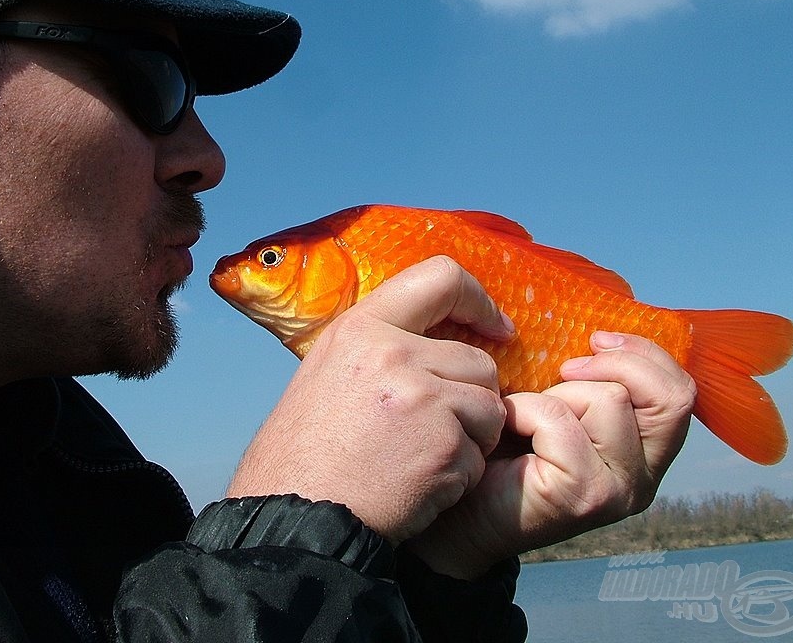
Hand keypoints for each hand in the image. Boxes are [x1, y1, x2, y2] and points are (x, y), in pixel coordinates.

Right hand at [226, 256, 513, 541]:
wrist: (297, 515)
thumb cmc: (309, 451)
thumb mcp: (329, 371)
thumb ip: (380, 347)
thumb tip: (436, 337)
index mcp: (362, 328)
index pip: (440, 277)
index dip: (478, 299)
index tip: (495, 328)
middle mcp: (393, 354)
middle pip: (480, 361)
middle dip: (472, 398)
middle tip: (437, 429)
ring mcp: (422, 398)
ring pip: (490, 408)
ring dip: (471, 439)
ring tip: (423, 458)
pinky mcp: (443, 445)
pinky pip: (480, 456)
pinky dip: (460, 477)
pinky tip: (418, 486)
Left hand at [406, 332, 695, 578]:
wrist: (461, 511)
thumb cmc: (501, 449)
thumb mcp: (553, 402)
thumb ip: (585, 377)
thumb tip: (594, 327)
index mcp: (644, 451)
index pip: (681, 393)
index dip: (645, 355)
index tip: (596, 340)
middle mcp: (643, 476)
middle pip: (670, 397)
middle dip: (615, 365)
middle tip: (565, 369)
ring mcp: (618, 489)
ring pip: (610, 399)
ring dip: (556, 393)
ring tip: (525, 414)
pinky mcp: (584, 494)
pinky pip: (559, 419)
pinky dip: (524, 410)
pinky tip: (504, 427)